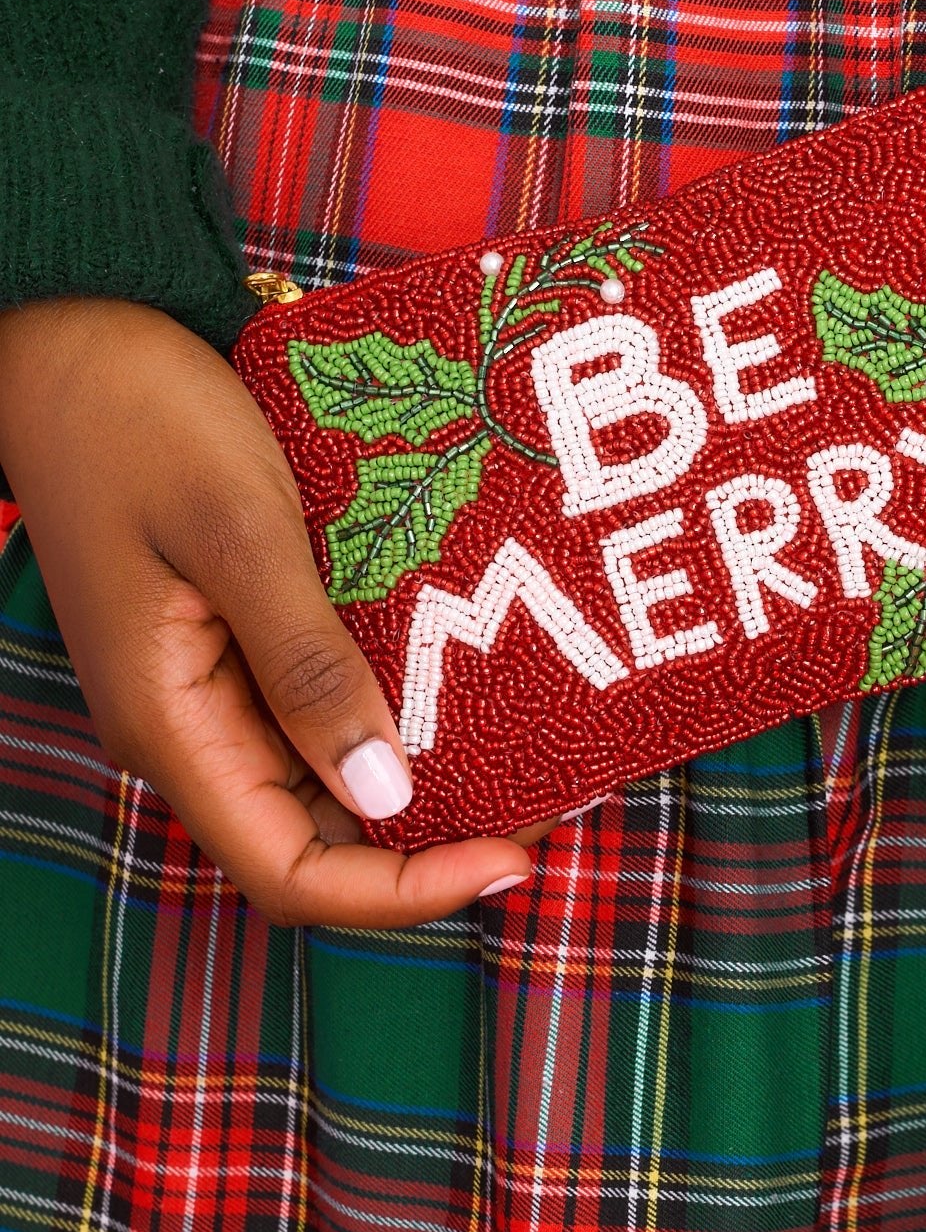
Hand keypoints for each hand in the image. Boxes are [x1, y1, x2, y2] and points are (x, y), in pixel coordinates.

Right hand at [0, 298, 547, 924]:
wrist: (70, 338)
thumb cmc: (141, 418)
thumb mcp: (239, 532)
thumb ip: (305, 665)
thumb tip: (385, 795)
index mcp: (171, 726)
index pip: (291, 874)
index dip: (404, 892)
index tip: (513, 859)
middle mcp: (188, 728)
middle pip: (316, 840)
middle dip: (430, 840)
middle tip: (550, 796)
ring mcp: (207, 684)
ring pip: (321, 776)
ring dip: (418, 775)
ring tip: (528, 745)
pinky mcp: (230, 636)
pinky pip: (314, 704)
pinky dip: (388, 706)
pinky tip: (461, 675)